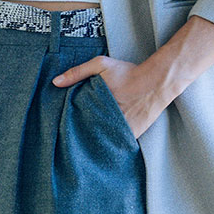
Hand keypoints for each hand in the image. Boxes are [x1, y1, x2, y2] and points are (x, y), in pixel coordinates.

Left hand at [52, 16, 213, 138]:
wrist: (157, 81)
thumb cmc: (128, 72)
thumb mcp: (101, 65)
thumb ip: (77, 72)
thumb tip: (55, 83)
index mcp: (98, 106)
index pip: (78, 122)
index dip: (69, 127)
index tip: (61, 130)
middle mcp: (110, 120)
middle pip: (89, 134)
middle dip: (80, 137)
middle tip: (69, 142)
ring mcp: (123, 129)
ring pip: (103, 142)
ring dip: (95, 143)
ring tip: (84, 149)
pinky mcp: (134, 134)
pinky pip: (118, 143)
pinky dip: (111, 145)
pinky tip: (103, 148)